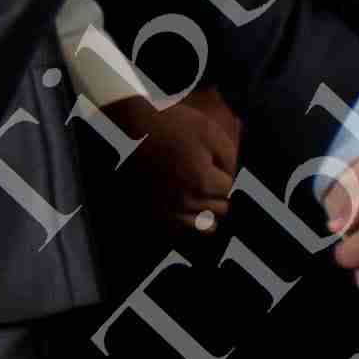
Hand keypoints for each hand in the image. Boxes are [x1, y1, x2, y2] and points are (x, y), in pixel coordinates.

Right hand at [124, 87, 242, 233]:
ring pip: (204, 227)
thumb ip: (228, 154)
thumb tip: (233, 175)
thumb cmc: (167, 126)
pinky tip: (180, 205)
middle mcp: (186, 202)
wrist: (125, 131)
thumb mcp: (206, 129)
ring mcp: (168, 212)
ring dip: (205, 211)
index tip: (205, 160)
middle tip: (200, 174)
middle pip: (219, 209)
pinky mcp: (153, 217)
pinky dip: (186, 222)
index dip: (219, 171)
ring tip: (194, 193)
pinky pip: (181, 232)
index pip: (227, 186)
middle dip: (215, 193)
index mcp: (202, 180)